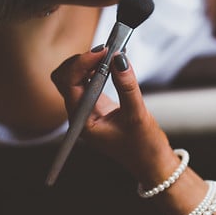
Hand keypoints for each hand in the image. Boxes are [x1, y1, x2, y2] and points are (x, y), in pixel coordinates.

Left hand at [51, 49, 177, 183]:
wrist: (151, 163)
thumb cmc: (143, 147)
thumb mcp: (137, 116)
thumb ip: (127, 87)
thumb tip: (119, 59)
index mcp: (82, 121)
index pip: (70, 84)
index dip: (83, 63)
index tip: (103, 51)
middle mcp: (79, 114)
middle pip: (64, 77)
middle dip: (81, 60)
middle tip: (105, 51)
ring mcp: (86, 109)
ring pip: (73, 77)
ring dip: (87, 62)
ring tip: (109, 53)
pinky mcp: (96, 104)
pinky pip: (87, 80)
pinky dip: (95, 68)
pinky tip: (110, 62)